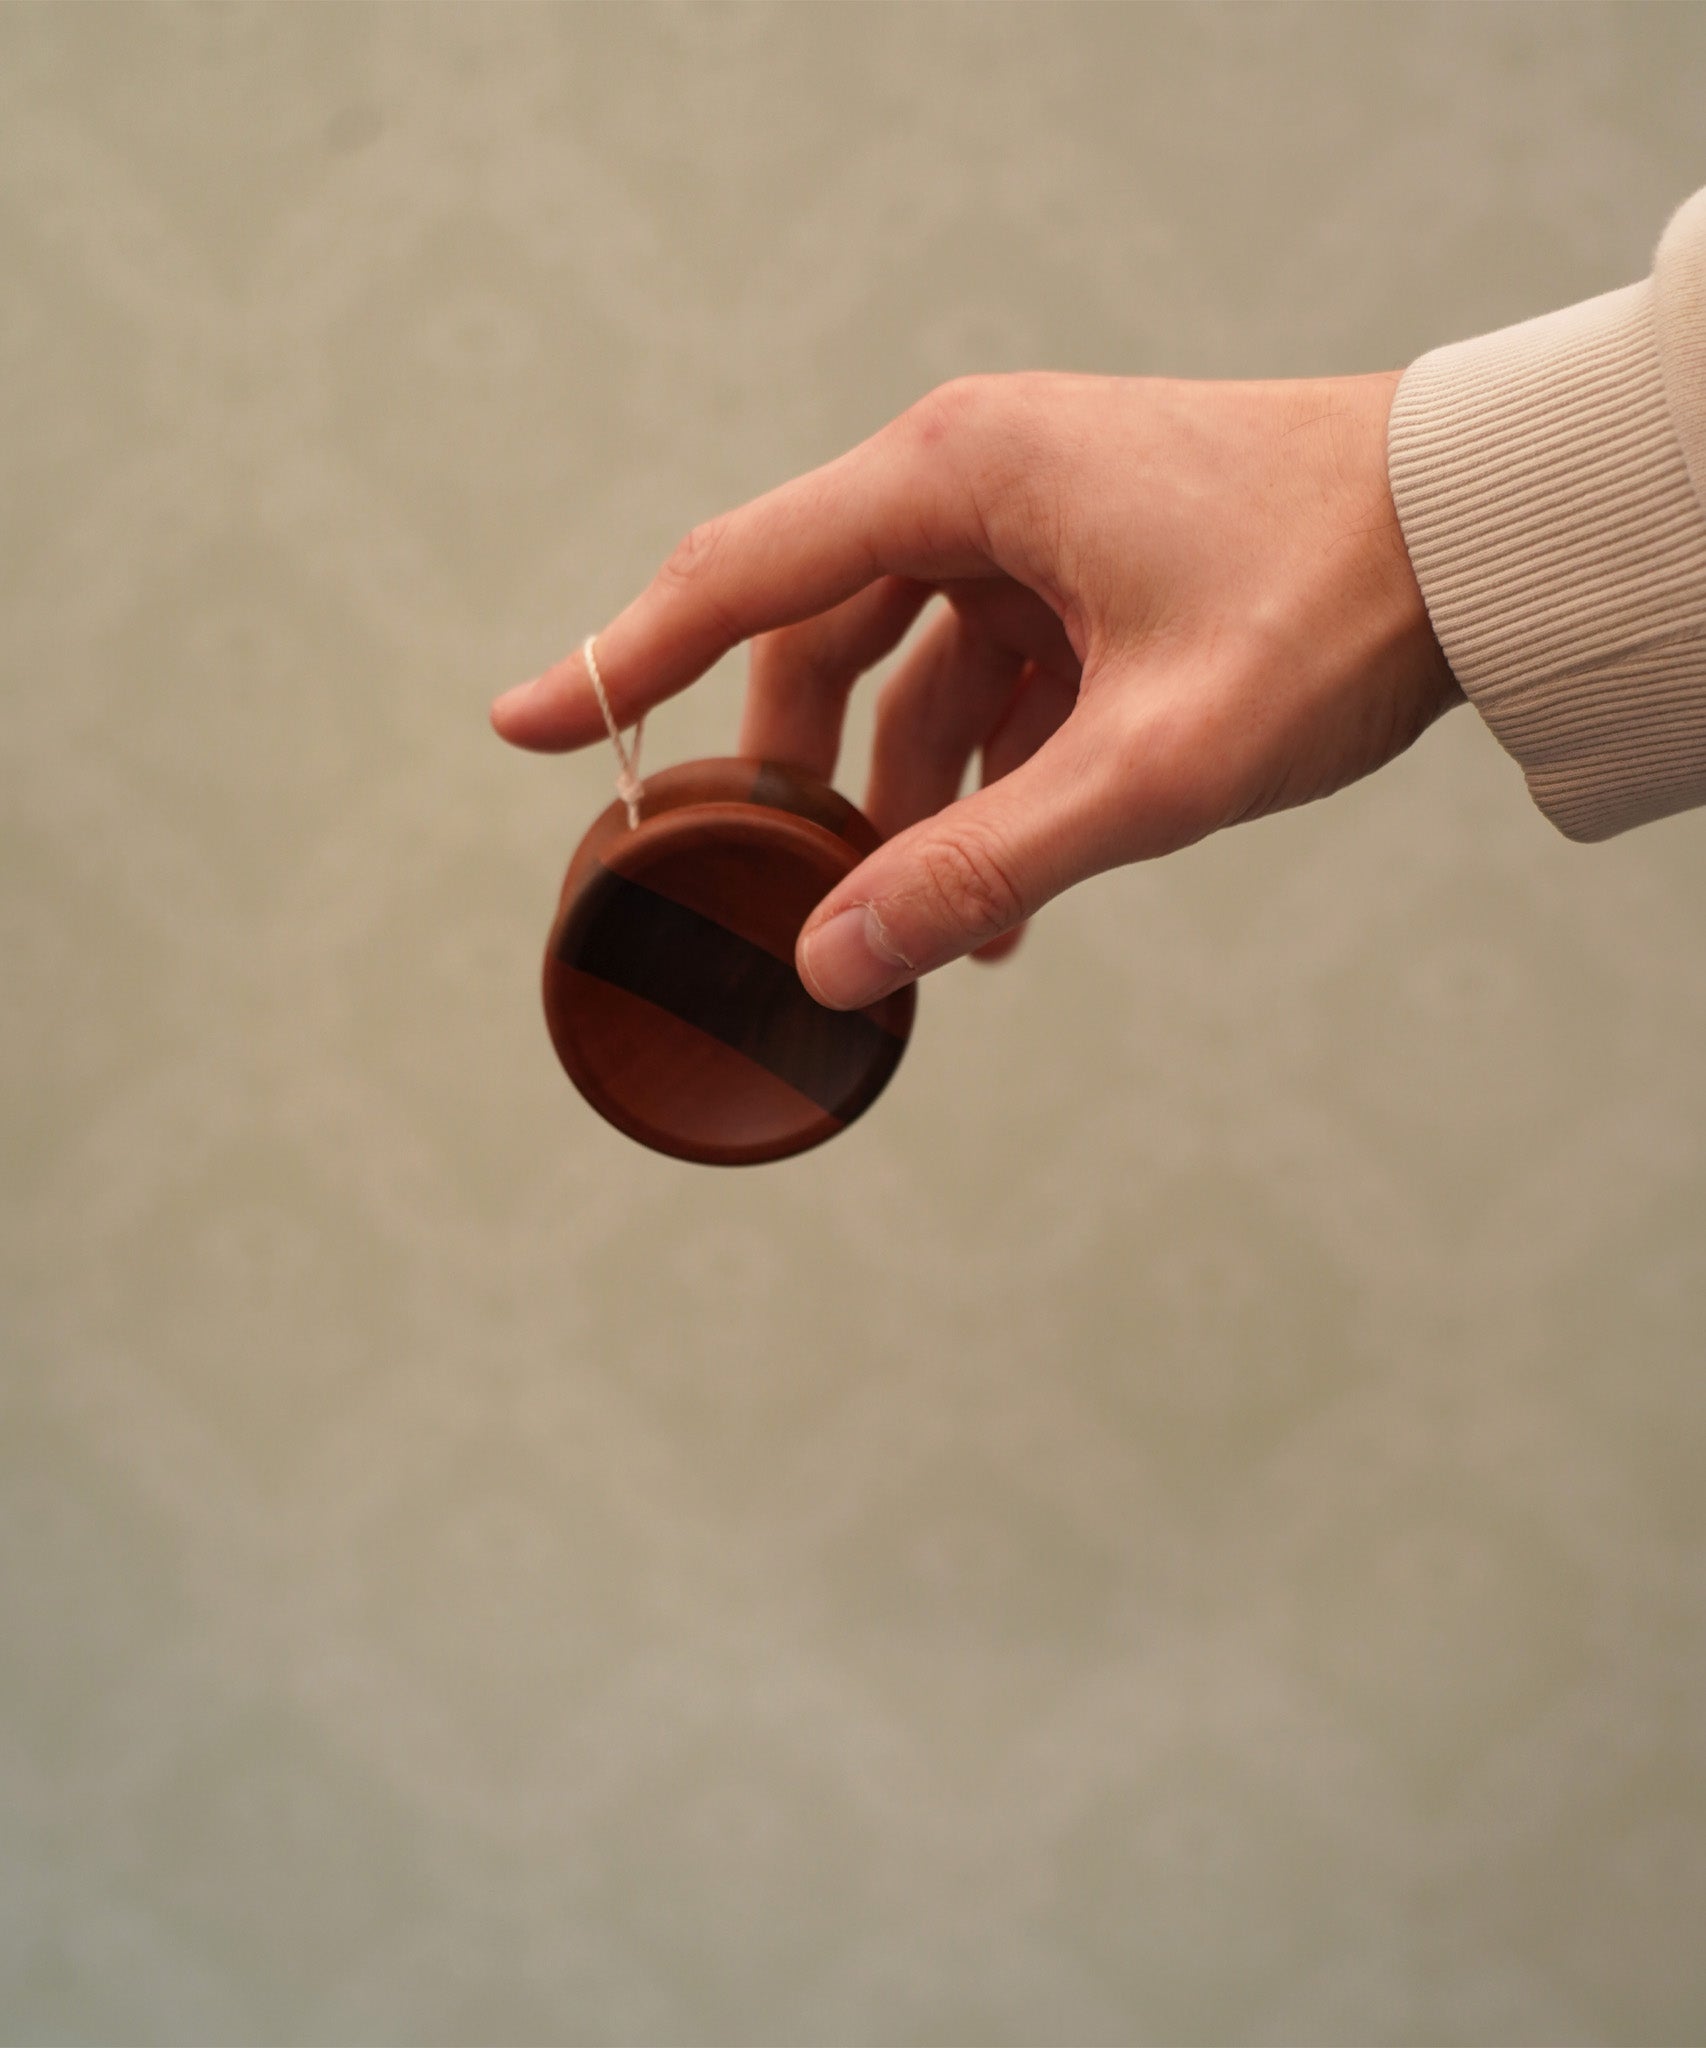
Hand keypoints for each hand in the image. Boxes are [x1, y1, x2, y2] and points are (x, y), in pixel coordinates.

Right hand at [492, 371, 1461, 1008]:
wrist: (1487, 536)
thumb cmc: (1329, 604)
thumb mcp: (1148, 763)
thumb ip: (982, 867)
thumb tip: (836, 970)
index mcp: (958, 474)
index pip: (736, 572)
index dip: (612, 661)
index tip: (509, 726)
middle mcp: (977, 478)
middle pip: (814, 635)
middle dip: (793, 773)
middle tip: (769, 891)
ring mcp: (1035, 520)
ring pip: (906, 669)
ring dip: (906, 799)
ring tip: (931, 931)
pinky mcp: (1089, 566)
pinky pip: (991, 675)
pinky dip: (986, 775)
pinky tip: (1016, 891)